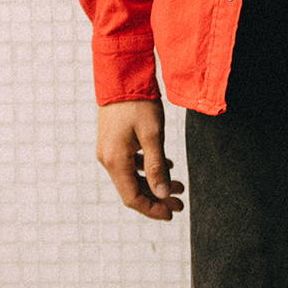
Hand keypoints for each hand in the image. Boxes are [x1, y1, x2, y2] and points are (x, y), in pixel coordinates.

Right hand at [96, 97, 185, 221]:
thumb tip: (163, 194)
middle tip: (180, 202)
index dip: (153, 209)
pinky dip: (147, 168)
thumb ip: (157, 166)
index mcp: (115, 160)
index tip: (172, 213)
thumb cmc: (139, 103)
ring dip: (154, 183)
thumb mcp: (152, 135)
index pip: (133, 198)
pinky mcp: (113, 141)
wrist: (123, 75)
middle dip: (157, 198)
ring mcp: (109, 150)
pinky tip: (166, 165)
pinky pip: (130, 164)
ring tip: (178, 185)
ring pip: (132, 177)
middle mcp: (108, 159)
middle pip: (132, 189)